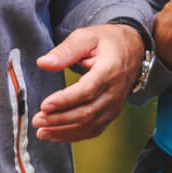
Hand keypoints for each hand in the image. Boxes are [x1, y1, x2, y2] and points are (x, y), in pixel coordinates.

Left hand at [32, 24, 143, 141]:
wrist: (134, 50)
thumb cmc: (108, 42)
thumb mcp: (86, 37)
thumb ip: (65, 51)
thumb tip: (43, 63)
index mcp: (110, 70)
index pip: (87, 91)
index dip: (65, 100)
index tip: (45, 105)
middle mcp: (114, 92)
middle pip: (87, 112)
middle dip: (59, 119)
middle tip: (37, 120)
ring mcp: (114, 105)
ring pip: (89, 125)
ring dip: (64, 131)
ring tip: (42, 131)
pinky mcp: (111, 113)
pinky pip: (93, 130)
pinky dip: (74, 135)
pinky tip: (56, 134)